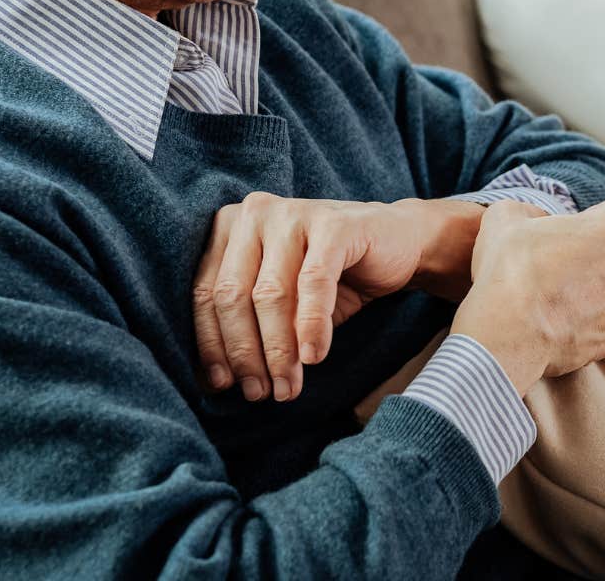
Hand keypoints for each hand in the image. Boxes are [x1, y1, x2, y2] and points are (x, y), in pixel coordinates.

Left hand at [191, 192, 474, 403]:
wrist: (398, 242)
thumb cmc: (332, 276)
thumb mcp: (283, 300)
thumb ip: (249, 327)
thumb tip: (214, 382)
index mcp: (230, 227)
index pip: (205, 293)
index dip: (212, 344)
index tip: (222, 385)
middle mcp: (254, 212)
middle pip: (233, 296)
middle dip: (246, 354)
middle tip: (261, 393)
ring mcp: (293, 213)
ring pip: (270, 294)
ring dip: (279, 350)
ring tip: (288, 386)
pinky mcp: (333, 224)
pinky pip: (313, 283)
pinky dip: (312, 326)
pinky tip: (315, 357)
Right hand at [450, 197, 604, 395]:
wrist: (506, 336)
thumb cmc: (510, 271)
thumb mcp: (506, 216)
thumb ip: (529, 210)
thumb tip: (532, 220)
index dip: (593, 218)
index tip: (570, 232)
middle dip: (599, 255)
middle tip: (560, 264)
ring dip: (596, 290)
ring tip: (556, 297)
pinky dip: (589, 321)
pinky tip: (558, 321)